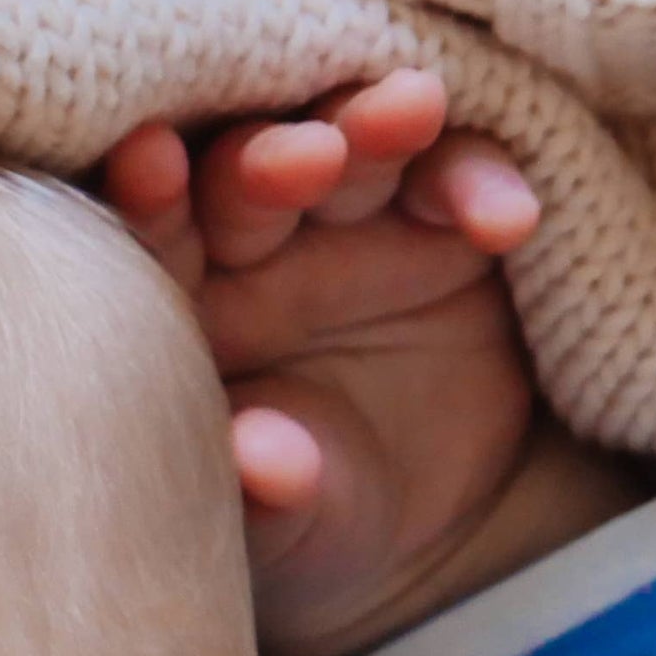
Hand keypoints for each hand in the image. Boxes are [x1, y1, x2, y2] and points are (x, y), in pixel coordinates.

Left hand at [102, 70, 644, 655]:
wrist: (406, 541)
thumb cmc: (299, 530)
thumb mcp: (282, 535)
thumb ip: (263, 498)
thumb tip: (259, 462)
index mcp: (177, 305)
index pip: (151, 241)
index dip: (149, 201)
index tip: (149, 171)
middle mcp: (252, 245)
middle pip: (248, 172)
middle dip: (271, 156)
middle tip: (299, 157)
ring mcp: (351, 223)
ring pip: (357, 150)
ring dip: (379, 127)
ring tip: (408, 114)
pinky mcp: (446, 222)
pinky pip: (462, 179)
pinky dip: (481, 186)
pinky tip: (506, 221)